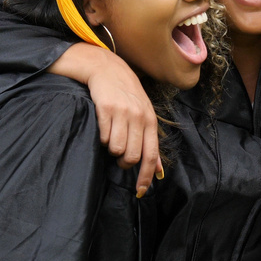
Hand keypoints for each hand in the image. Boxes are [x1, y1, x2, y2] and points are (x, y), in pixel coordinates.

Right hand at [48, 44, 161, 195]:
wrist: (107, 69)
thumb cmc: (128, 96)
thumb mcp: (144, 116)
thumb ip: (151, 143)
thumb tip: (159, 171)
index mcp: (150, 121)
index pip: (151, 155)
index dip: (145, 177)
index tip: (140, 191)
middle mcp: (139, 117)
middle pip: (132, 156)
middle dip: (124, 162)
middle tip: (119, 156)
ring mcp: (122, 113)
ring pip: (116, 149)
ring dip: (111, 149)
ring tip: (110, 137)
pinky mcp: (105, 109)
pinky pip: (102, 137)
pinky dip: (101, 138)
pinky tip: (102, 128)